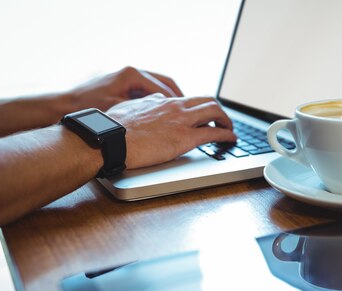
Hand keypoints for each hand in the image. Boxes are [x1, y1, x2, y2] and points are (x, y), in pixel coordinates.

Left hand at [67, 66, 183, 111]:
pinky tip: (162, 115)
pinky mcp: (125, 86)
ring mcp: (129, 78)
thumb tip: (165, 112)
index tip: (189, 115)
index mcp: (133, 75)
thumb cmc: (89, 106)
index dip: (179, 103)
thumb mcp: (120, 109)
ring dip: (170, 100)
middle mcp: (132, 73)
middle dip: (179, 99)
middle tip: (191, 113)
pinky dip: (158, 102)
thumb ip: (145, 109)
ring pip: (158, 88)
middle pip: (166, 84)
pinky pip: (148, 92)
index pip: (165, 88)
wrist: (66, 104)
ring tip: (180, 115)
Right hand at [107, 93, 235, 168]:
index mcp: (160, 101)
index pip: (187, 99)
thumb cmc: (112, 128)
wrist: (110, 139)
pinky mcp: (185, 138)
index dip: (198, 106)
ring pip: (214, 112)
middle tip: (222, 120)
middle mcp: (174, 106)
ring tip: (230, 129)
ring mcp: (182, 121)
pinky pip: (214, 133)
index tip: (202, 115)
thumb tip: (147, 104)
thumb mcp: (128, 109)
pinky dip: (226, 135)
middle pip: (206, 101)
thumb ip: (141, 106)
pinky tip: (231, 139)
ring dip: (226, 120)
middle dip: (218, 111)